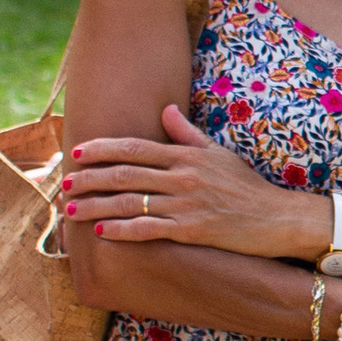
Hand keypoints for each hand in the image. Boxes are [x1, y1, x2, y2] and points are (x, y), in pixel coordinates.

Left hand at [65, 103, 311, 256]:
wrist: (279, 218)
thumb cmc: (248, 187)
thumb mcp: (219, 154)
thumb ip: (188, 134)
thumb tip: (165, 110)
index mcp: (186, 155)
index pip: (134, 147)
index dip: (102, 149)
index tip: (77, 152)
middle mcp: (182, 176)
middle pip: (124, 174)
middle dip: (89, 178)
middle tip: (63, 182)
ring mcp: (186, 204)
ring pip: (129, 202)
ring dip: (95, 205)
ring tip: (71, 208)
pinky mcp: (191, 230)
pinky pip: (147, 229)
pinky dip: (121, 229)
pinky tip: (101, 231)